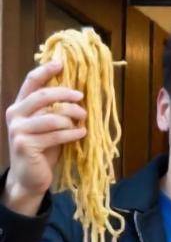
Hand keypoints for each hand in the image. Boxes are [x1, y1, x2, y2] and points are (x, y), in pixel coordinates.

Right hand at [3, 61, 86, 215]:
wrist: (30, 178)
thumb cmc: (43, 150)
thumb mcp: (48, 127)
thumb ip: (55, 111)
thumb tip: (78, 94)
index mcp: (20, 106)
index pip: (31, 82)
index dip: (46, 71)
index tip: (61, 63)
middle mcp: (15, 114)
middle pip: (44, 96)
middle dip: (66, 94)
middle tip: (82, 97)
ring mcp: (18, 130)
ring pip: (52, 116)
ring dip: (72, 117)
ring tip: (83, 121)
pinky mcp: (26, 144)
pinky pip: (56, 135)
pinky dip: (72, 134)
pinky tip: (82, 134)